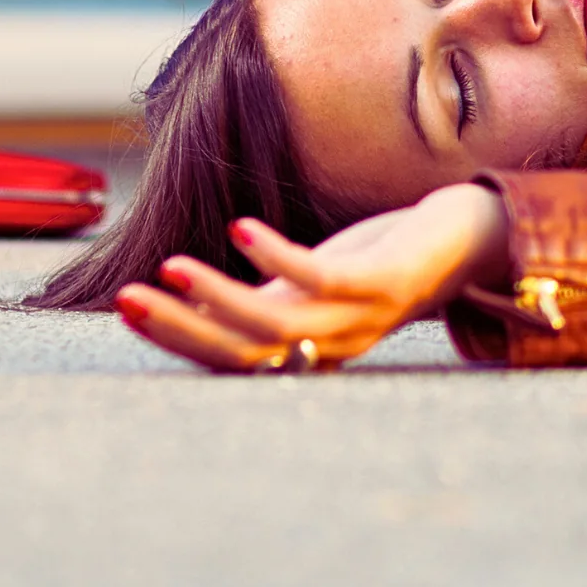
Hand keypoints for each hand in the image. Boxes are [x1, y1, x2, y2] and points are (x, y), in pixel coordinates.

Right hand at [114, 183, 508, 372]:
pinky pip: (324, 277)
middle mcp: (328, 344)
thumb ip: (263, 298)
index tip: (125, 307)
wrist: (460, 244)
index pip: (228, 358)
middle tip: (126, 301)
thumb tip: (195, 302)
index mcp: (303, 347)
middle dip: (181, 328)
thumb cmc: (375, 262)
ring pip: (278, 324)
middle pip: (244, 351)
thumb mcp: (309, 283)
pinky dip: (279, 257)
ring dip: (219, 298)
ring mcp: (358, 317)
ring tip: (171, 267)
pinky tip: (240, 228)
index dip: (176, 337)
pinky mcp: (384, 283)